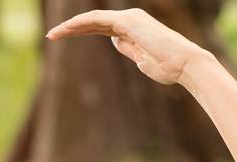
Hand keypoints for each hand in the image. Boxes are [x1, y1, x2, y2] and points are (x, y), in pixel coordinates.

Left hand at [45, 8, 206, 85]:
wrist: (185, 66)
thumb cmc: (169, 68)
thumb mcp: (143, 61)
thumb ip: (128, 49)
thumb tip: (114, 42)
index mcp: (133, 29)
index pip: (100, 28)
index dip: (81, 32)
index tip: (64, 40)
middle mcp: (130, 19)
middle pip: (94, 22)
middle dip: (71, 28)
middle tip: (51, 36)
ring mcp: (129, 18)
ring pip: (93, 18)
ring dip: (71, 26)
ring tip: (52, 35)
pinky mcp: (128, 21)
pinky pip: (98, 19)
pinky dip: (80, 23)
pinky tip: (66, 29)